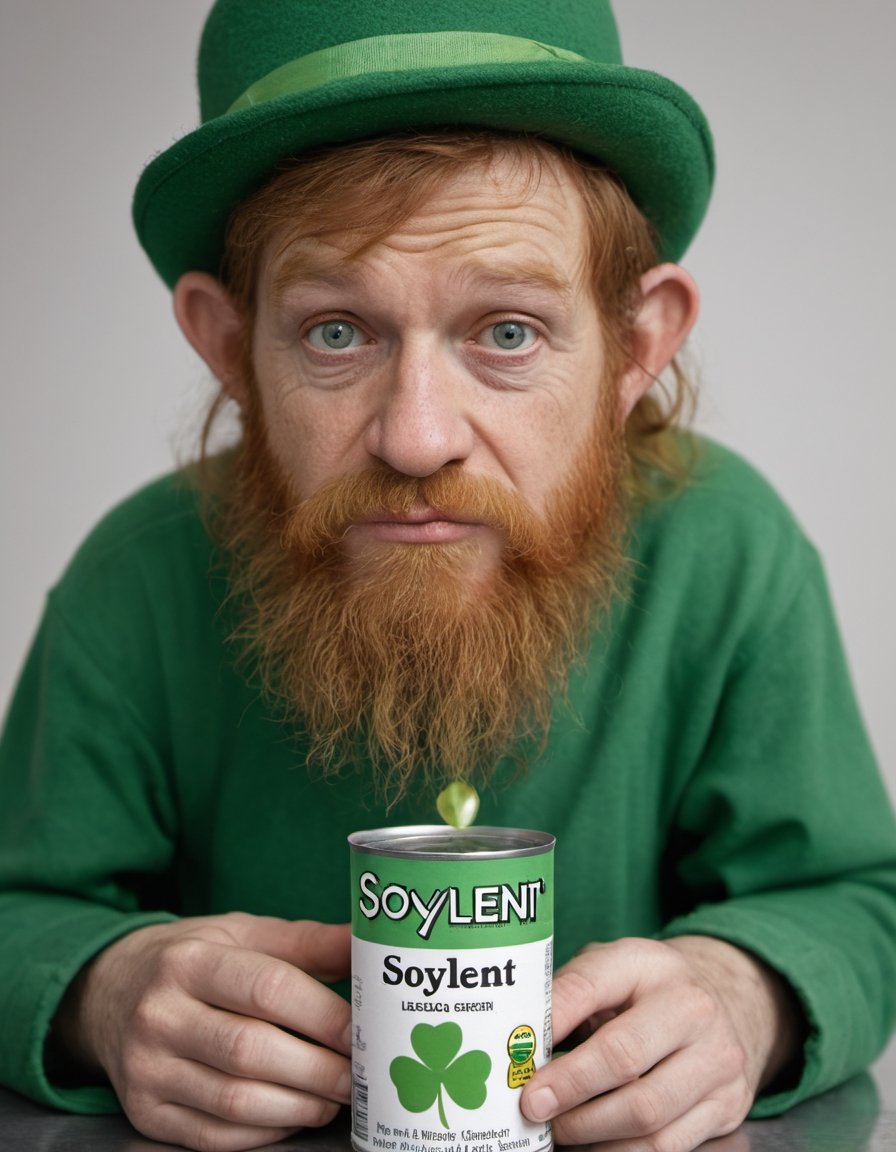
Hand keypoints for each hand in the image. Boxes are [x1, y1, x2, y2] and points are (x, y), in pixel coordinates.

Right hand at [53, 912, 351, 1150]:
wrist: (107, 993)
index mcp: (189, 961)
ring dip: (298, 1106)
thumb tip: (369, 943)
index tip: (362, 1031)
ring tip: (335, 1097)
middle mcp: (160, 1015)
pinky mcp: (145, 1112)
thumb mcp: (241, 933)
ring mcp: (148, 1069)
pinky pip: (215, 1136)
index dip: (323, 1015)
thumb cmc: (191, 960)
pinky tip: (294, 1114)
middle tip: (360, 1074)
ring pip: (235, 1101)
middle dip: (319, 1069)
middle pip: (252, 1051)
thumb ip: (307, 942)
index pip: (267, 988)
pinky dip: (265, 1131)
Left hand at [520, 935, 800, 1149]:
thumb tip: (518, 1037)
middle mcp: (692, 1010)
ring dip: (590, 1131)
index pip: (590, 986)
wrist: (732, 1000)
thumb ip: (570, 993)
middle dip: (568, 1089)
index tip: (521, 1058)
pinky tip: (593, 1145)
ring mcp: (716, 1062)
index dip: (552, 1021)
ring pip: (646, 1114)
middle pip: (623, 1059)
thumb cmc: (651, 988)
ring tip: (557, 1130)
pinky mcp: (727, 1107)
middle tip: (531, 1107)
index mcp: (650, 964)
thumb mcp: (612, 967)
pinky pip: (667, 1146)